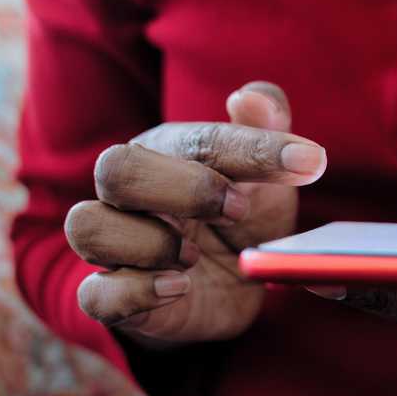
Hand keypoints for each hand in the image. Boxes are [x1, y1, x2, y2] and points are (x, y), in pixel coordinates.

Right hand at [65, 82, 326, 345]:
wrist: (228, 287)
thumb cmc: (239, 216)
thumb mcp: (264, 175)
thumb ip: (264, 129)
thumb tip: (252, 98)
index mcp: (165, 151)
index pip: (196, 138)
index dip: (252, 149)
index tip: (309, 162)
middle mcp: (128, 192)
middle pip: (115, 168)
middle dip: (185, 188)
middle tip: (239, 209)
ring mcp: (114, 245)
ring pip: (87, 225)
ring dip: (149, 242)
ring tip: (194, 257)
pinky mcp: (112, 297)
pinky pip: (95, 294)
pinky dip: (136, 292)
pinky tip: (178, 288)